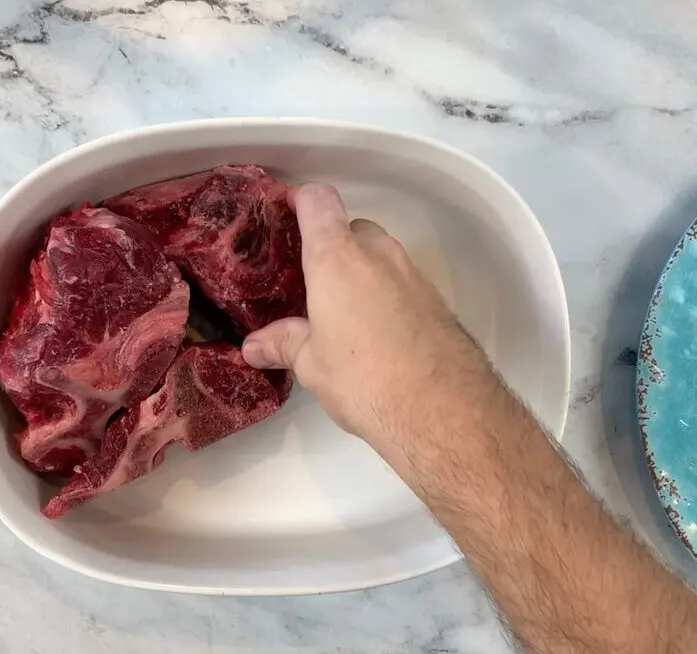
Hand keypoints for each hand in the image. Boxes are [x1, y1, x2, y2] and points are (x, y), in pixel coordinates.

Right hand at [242, 184, 478, 448]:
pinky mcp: (437, 300)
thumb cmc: (366, 379)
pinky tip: (377, 335)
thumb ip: (283, 345)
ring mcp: (412, 274)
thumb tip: (255, 346)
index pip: (317, 201)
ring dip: (362, 274)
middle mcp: (377, 254)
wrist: (441, 409)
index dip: (300, 202)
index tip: (287, 216)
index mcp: (336, 258)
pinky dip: (387, 296)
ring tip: (342, 315)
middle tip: (312, 284)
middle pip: (352, 228)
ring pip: (380, 256)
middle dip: (333, 248)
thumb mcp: (312, 365)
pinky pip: (403, 283)